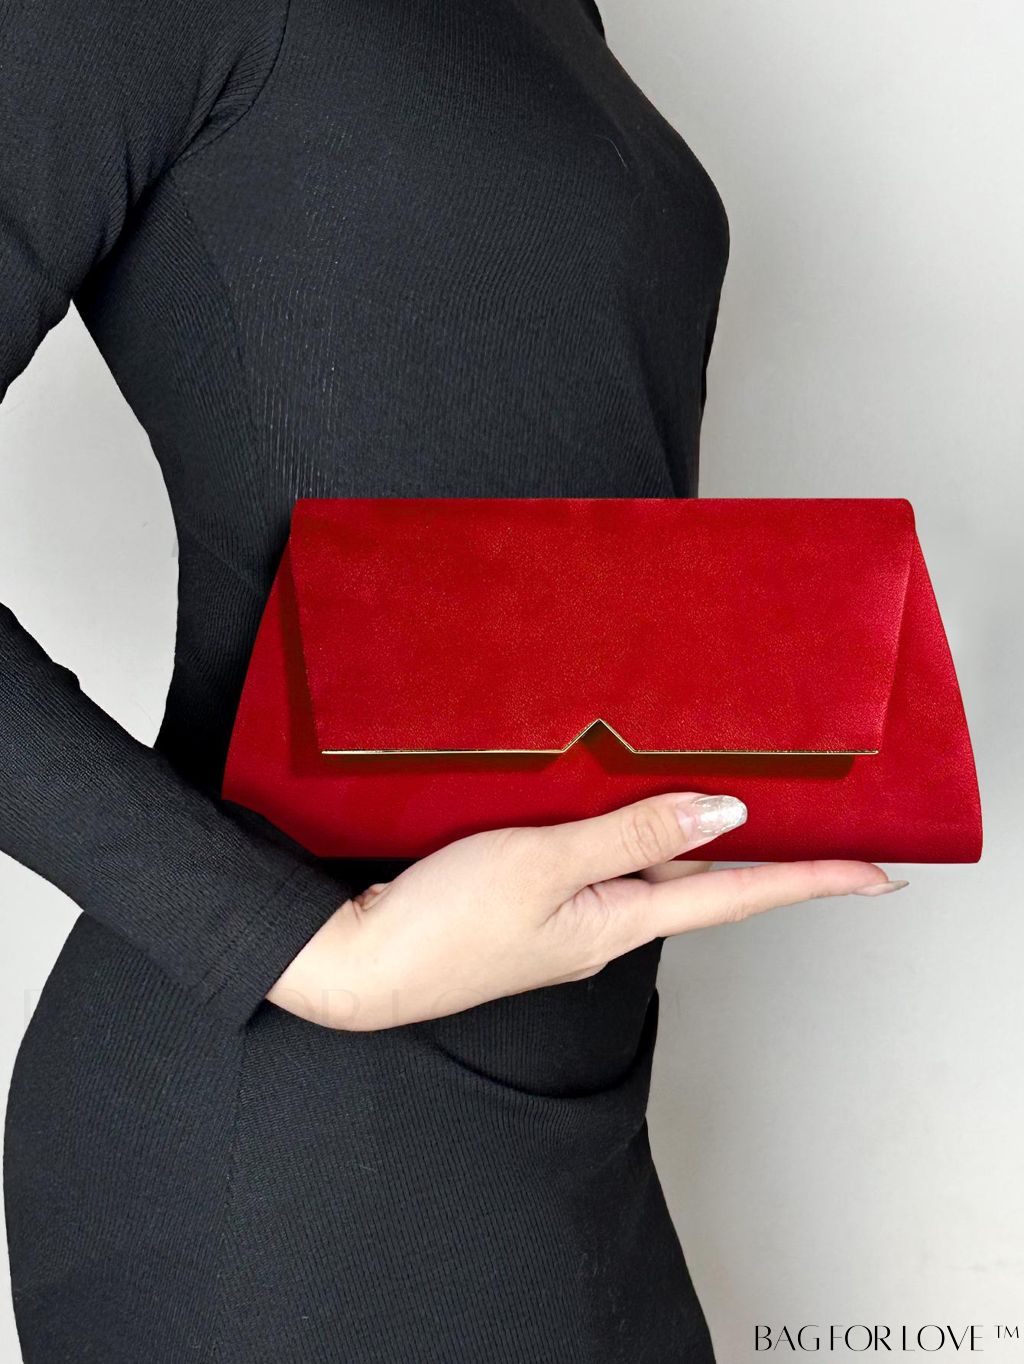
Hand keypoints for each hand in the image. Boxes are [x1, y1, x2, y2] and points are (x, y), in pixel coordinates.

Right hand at [265, 791, 906, 1029]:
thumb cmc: (445, 923)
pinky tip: (642, 815)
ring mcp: (572, 918)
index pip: (740, 896)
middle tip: (829, 834)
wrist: (362, 964)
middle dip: (776, 863)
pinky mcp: (536, 904)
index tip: (878, 874)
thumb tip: (725, 816)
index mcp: (621, 921)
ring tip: (754, 817)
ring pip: (661, 873)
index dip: (812, 881)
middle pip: (711, 887)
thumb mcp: (544, 864)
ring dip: (715, 849)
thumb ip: (633, 836)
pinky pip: (614, 866)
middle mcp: (608, 924)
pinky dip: (647, 839)